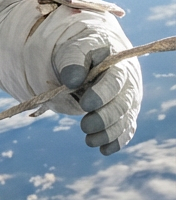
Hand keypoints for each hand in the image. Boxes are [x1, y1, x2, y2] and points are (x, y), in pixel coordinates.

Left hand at [53, 24, 142, 155]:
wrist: (93, 54)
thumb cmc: (83, 51)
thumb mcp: (75, 49)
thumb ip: (73, 61)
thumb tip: (72, 81)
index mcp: (118, 64)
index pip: (115, 81)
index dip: (102, 94)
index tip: (85, 105)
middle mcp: (129, 84)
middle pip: (122, 105)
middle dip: (104, 118)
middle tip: (84, 127)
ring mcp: (129, 99)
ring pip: (125, 120)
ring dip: (109, 134)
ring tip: (89, 141)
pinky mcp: (125, 113)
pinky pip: (126, 129)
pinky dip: (117, 141)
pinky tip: (104, 150)